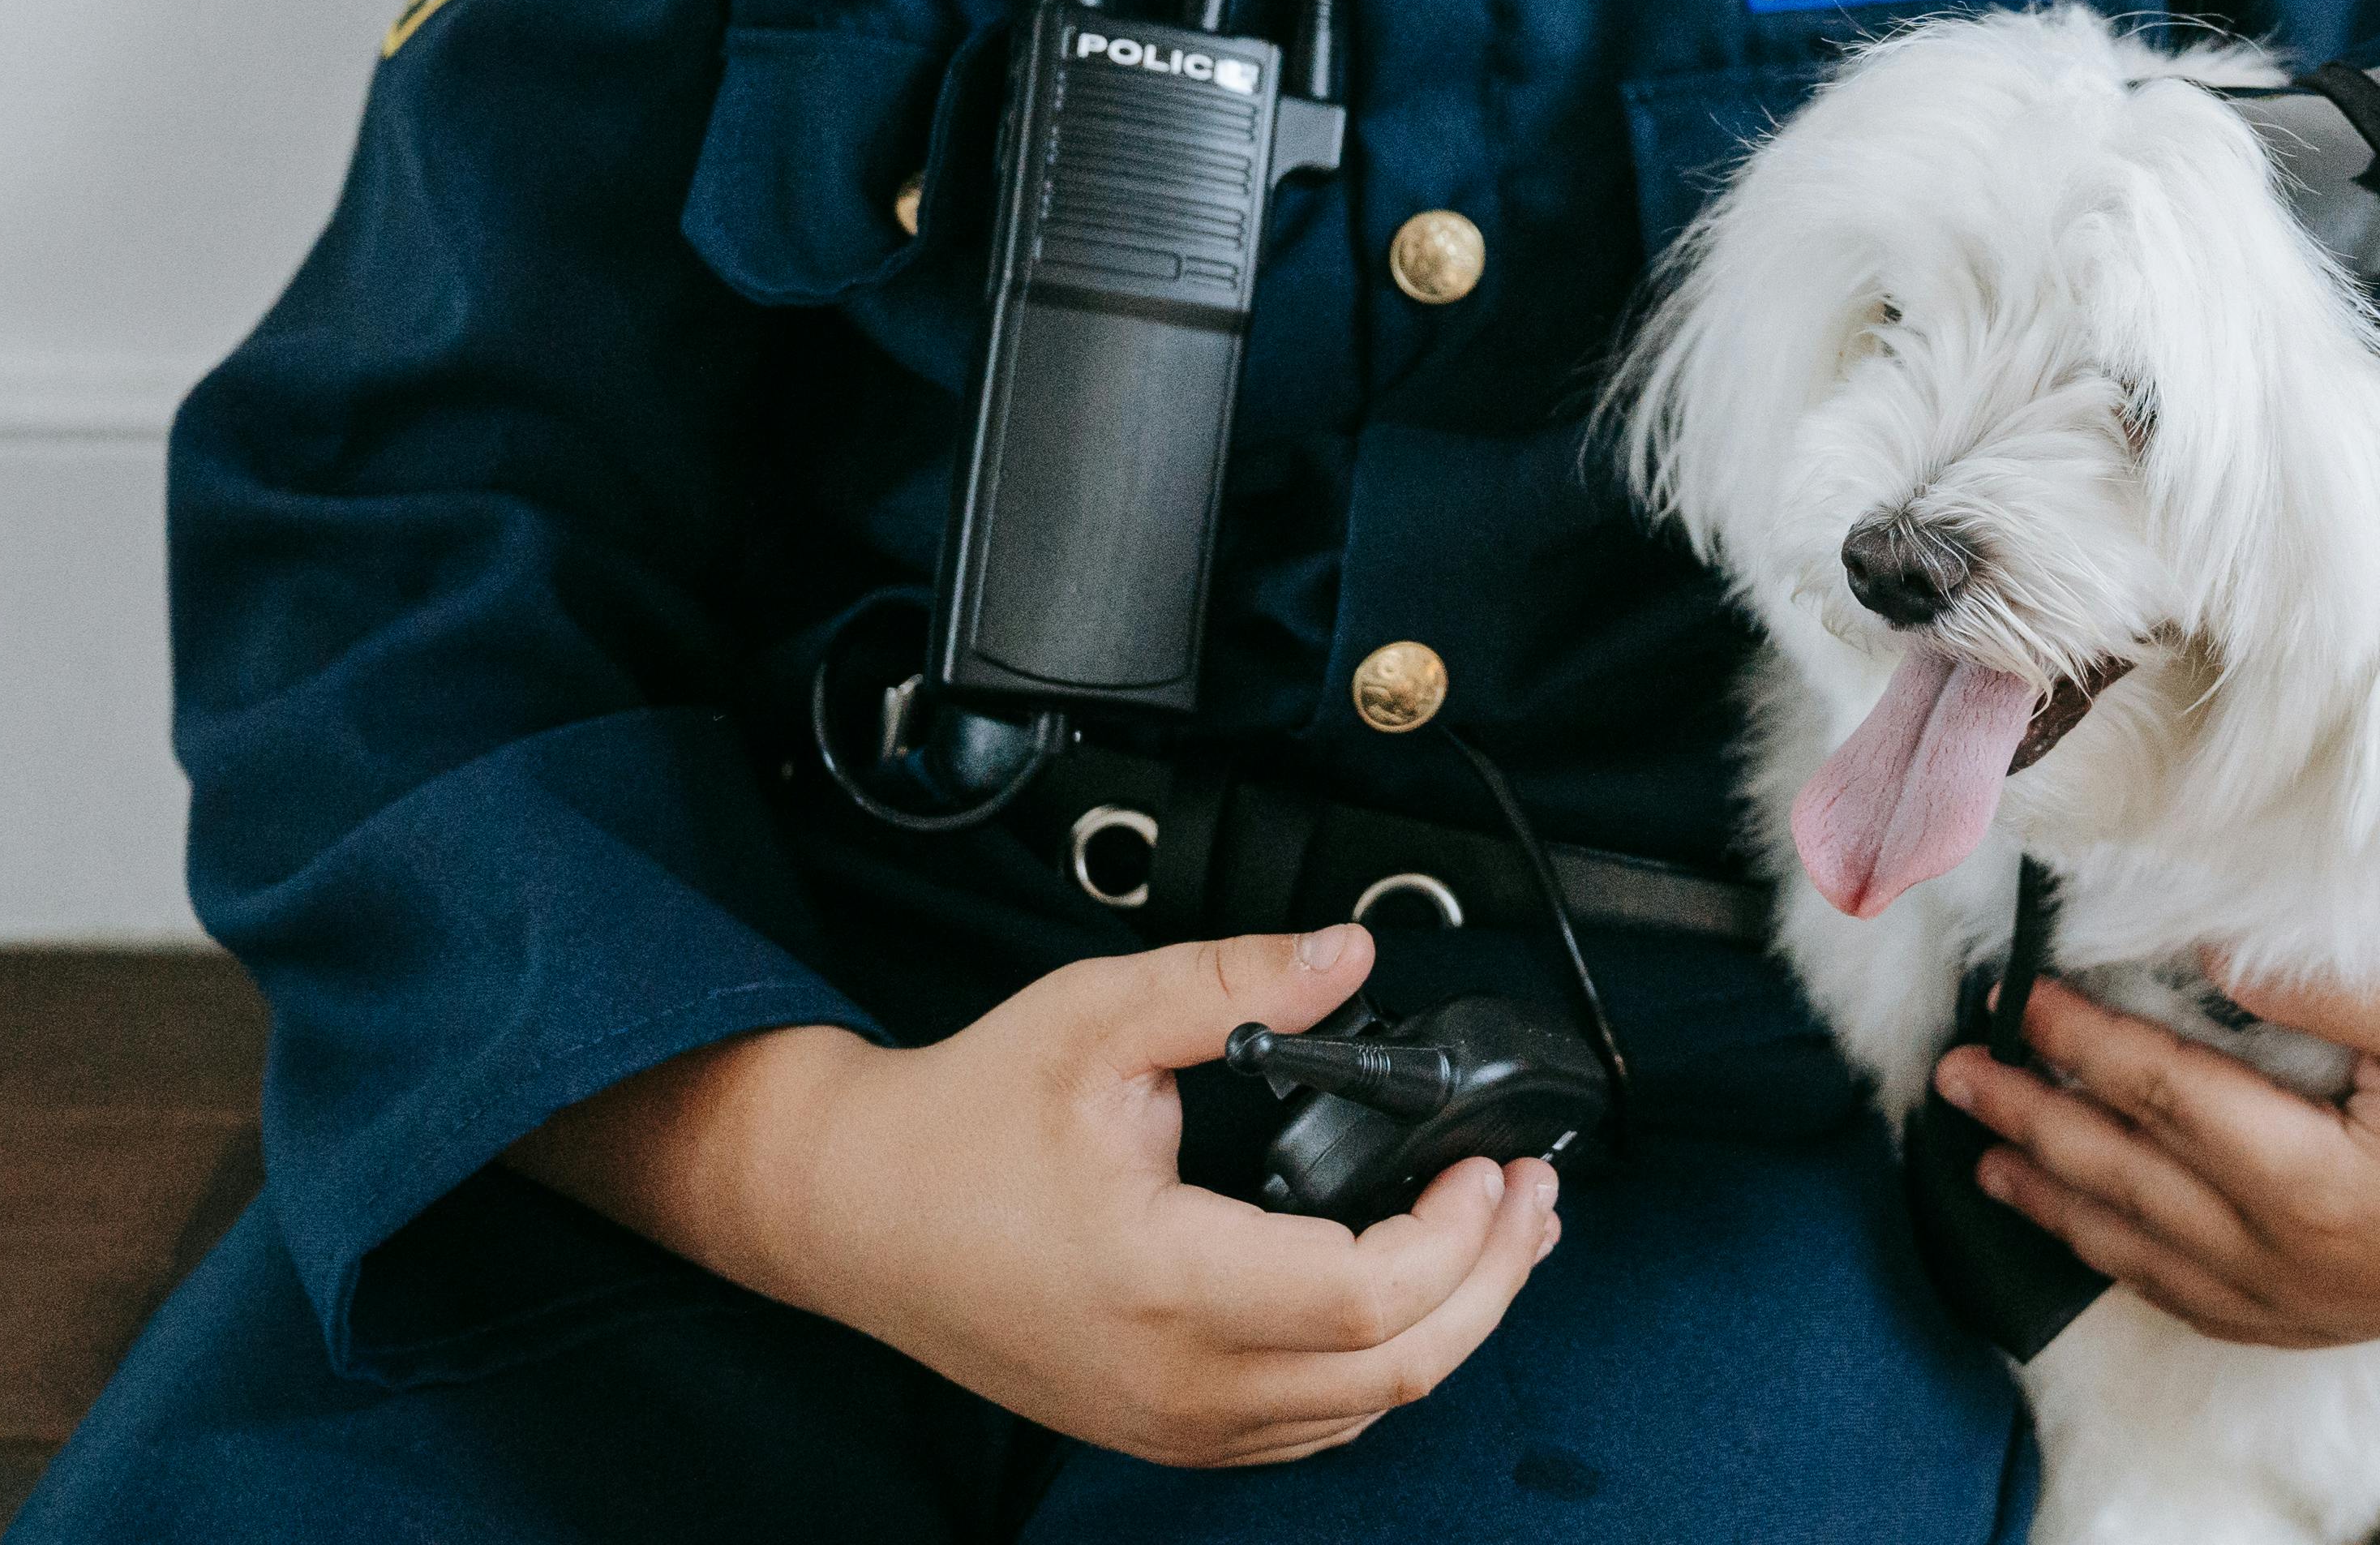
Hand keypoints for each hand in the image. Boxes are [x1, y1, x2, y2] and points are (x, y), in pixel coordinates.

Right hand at [511, 927, 1554, 1465]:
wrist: (849, 1209)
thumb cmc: (961, 1120)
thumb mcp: (1098, 1016)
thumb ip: (1232, 982)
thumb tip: (1346, 952)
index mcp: (1163, 1281)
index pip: (1366, 1297)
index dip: (1461, 1239)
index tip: (1499, 1165)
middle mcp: (1172, 1377)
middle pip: (1393, 1374)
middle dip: (1490, 1285)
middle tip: (1531, 1200)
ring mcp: (1165, 1419)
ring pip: (1359, 1413)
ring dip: (1449, 1328)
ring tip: (1497, 1237)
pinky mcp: (1157, 1424)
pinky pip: (1307, 1426)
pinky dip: (1382, 1366)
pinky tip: (1410, 1295)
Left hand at [1931, 959, 2379, 1347]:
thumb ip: (2315, 984)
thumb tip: (2198, 956)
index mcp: (2314, 1184)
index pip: (2160, 1099)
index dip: (2082, 1044)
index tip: (2022, 992)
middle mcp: (2299, 1263)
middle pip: (2130, 1187)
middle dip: (2032, 1130)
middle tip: (1954, 1081)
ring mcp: (2319, 1303)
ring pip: (2153, 1259)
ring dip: (2063, 1207)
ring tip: (1990, 1167)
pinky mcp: (2344, 1316)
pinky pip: (2208, 1305)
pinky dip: (2137, 1269)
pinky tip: (2104, 1242)